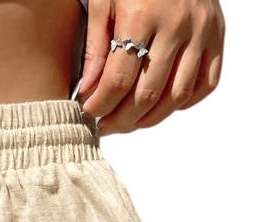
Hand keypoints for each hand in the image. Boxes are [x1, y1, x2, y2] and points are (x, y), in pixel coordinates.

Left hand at [77, 0, 225, 133]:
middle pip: (147, 94)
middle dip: (121, 120)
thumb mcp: (102, 2)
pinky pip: (205, 84)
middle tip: (105, 126)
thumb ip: (94, 48)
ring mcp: (201, 31)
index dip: (100, 105)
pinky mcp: (217, 34)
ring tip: (128, 122)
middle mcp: (177, 25)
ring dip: (149, 119)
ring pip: (176, 96)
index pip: (119, 80)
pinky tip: (160, 105)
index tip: (88, 113)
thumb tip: (87, 92)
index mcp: (142, 15)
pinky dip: (182, 103)